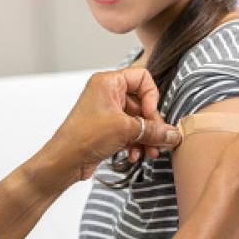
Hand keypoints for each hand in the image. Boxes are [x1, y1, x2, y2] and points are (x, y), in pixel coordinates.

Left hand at [44, 69, 182, 184]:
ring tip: (151, 154)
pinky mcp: (106, 128)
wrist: (64, 160)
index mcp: (108, 82)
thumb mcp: (125, 130)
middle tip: (160, 141)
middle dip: (152, 124)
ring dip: (146, 137)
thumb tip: (174, 134)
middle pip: (142, 102)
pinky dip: (135, 143)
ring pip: (137, 120)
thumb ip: (154, 130)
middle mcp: (107, 93)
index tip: (150, 115)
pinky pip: (129, 131)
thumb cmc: (85, 137)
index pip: (142, 77)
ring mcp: (106, 111)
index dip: (151, 96)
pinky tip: (134, 156)